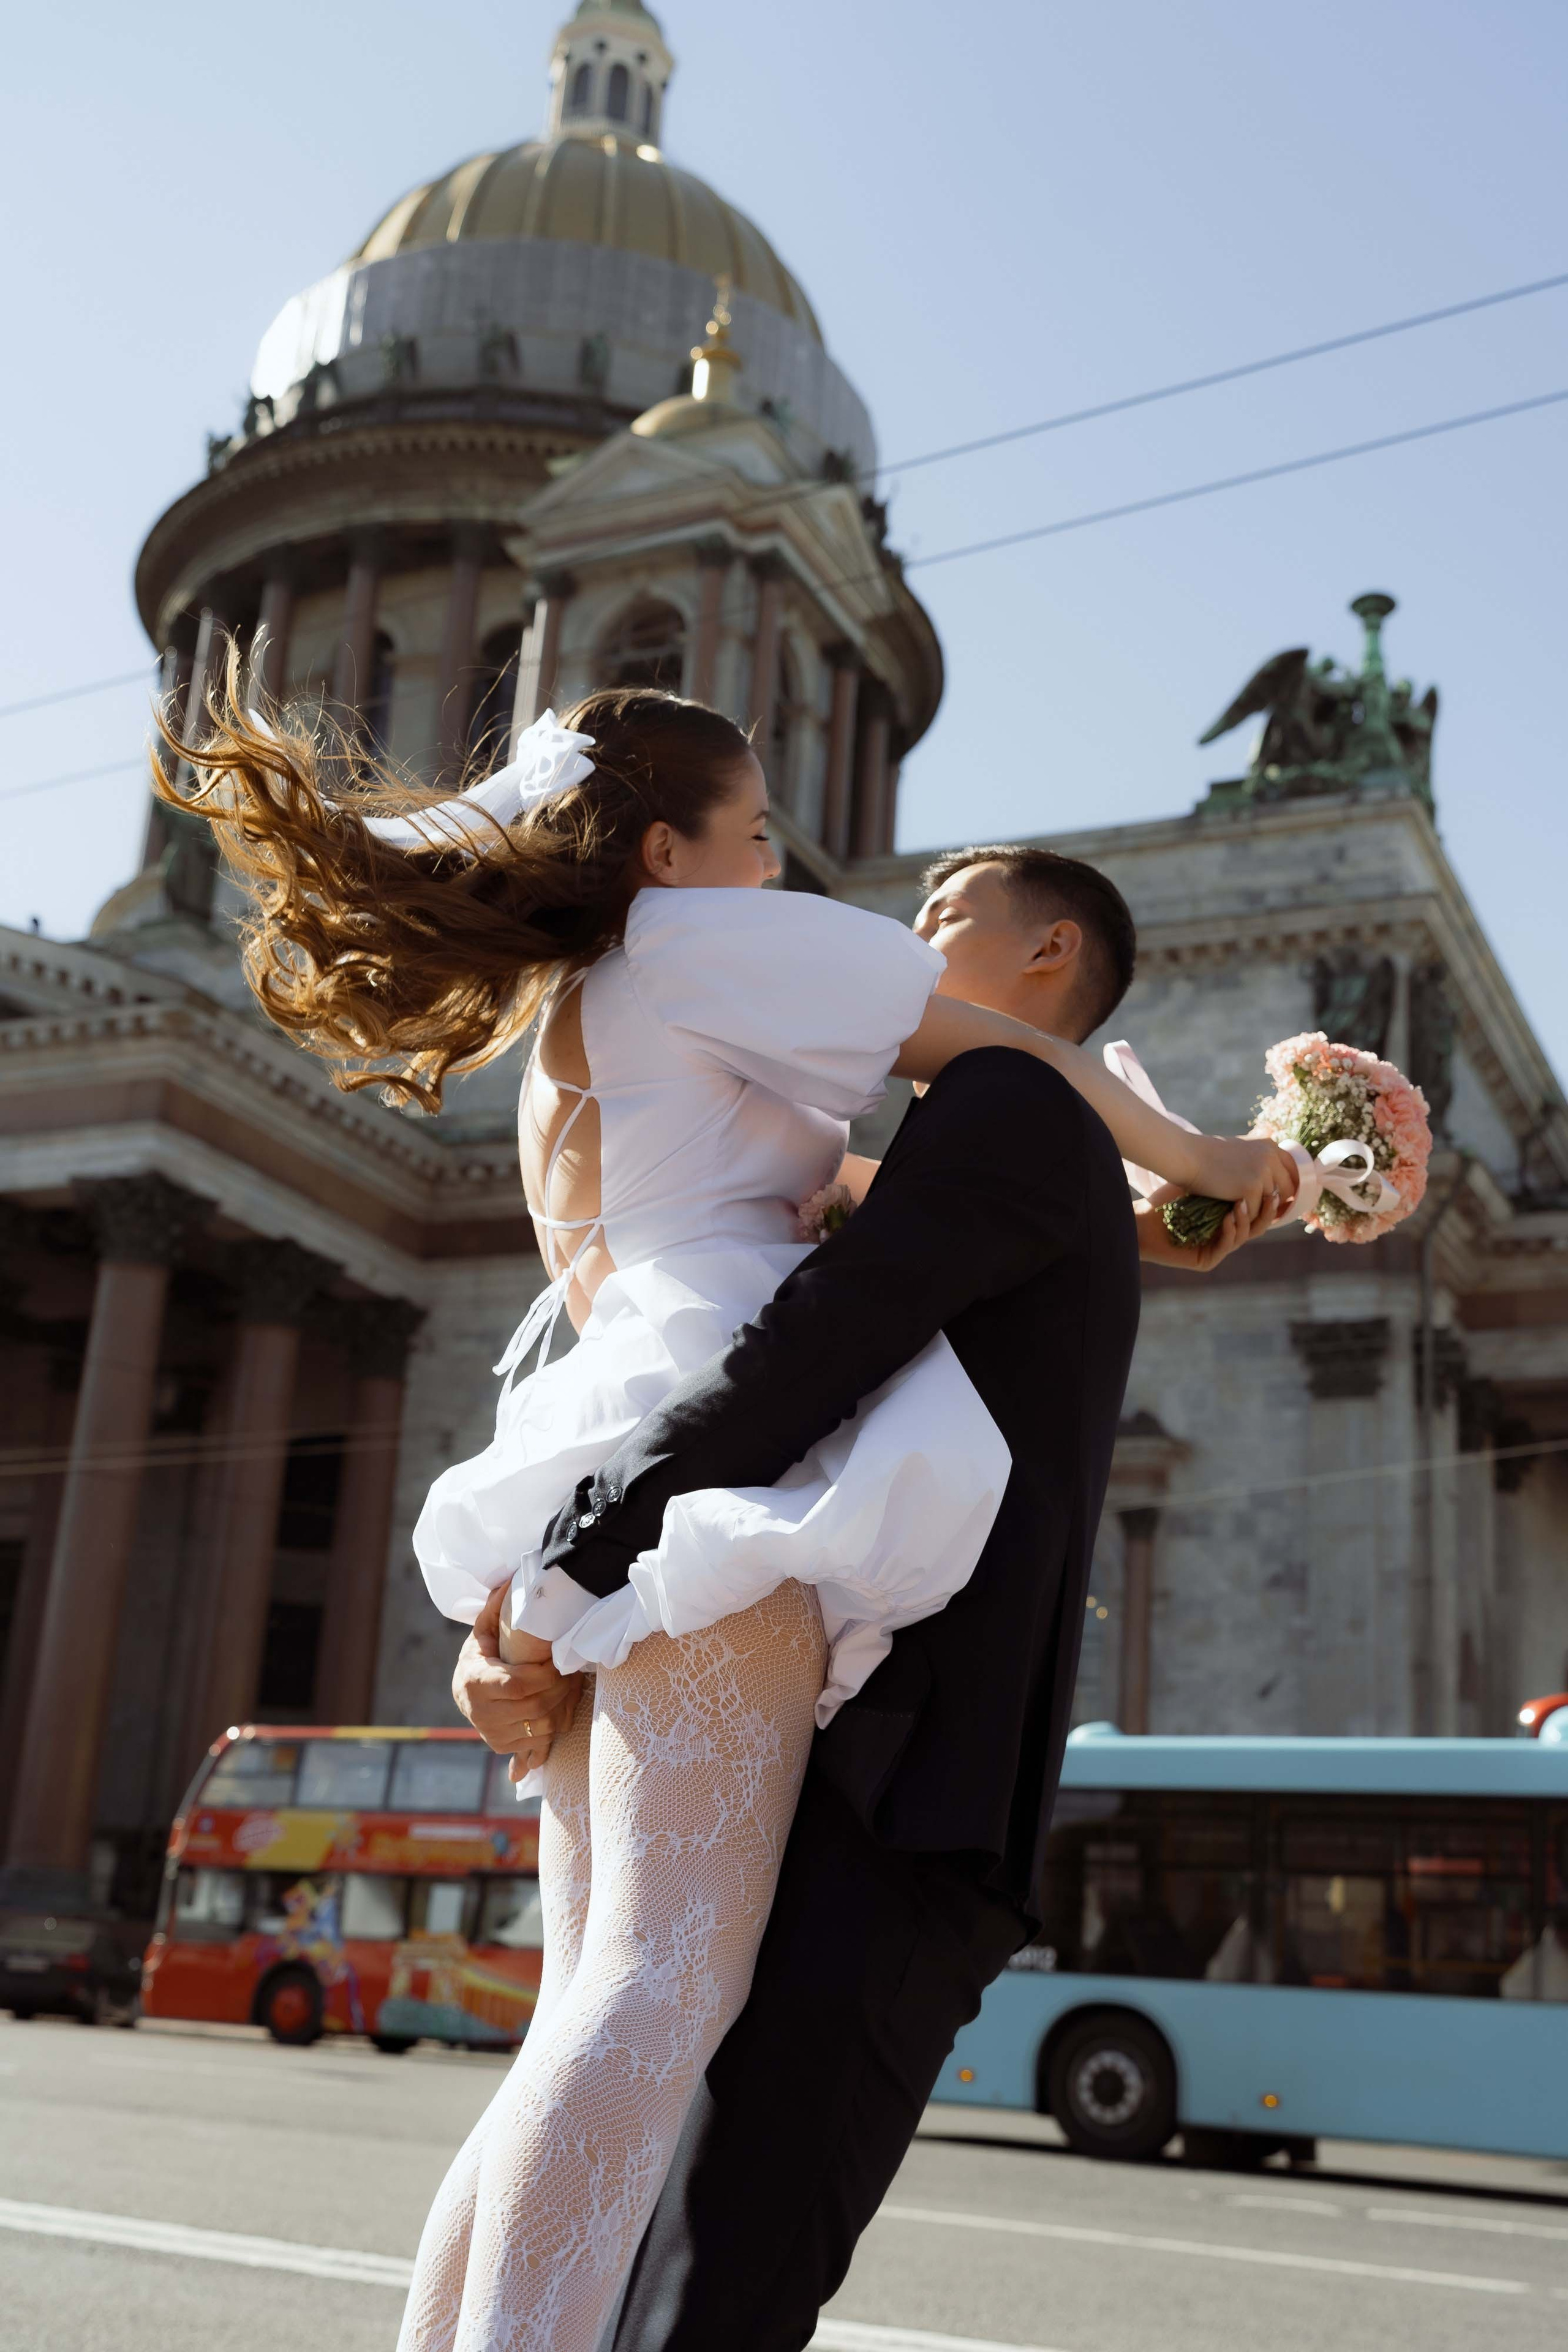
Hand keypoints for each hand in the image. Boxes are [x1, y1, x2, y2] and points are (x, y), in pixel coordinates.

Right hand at [452, 1586, 582, 1780]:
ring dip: (562, 1707)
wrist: (463, 1690)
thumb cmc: (480, 1654)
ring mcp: (491, 1732)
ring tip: (568, 1687)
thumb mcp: (483, 1630)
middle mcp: (480, 1711)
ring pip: (540, 1727)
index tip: (555, 1661)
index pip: (518, 1683)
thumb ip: (496, 1608)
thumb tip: (510, 1580)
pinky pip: (538, 1742)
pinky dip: (554, 1725)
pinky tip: (557, 1706)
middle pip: (535, 1705)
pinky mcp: (501, 1745)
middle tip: (571, 1672)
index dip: (544, 1674)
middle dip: (560, 1689)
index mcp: (475, 1681)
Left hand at [1134, 1184, 1286, 1270]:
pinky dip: (1229, 1231)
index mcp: (1230, 1218)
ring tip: (1240, 1204)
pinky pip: (1225, 1246)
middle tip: (1270, 1195)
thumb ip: (1228, 1175)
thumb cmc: (1168, 1199)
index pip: (1257, 1212)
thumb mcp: (1204, 1183)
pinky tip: (1227, 1219)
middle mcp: (1227, 1235)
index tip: (1274, 1183)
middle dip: (1266, 1211)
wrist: (1141, 1219)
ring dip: (1245, 1219)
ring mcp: (1218, 1249)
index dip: (1268, 1201)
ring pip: (1245, 1236)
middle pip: (1258, 1226)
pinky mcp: (1206, 1260)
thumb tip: (1257, 1154)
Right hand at [1181, 1133, 1298, 1223]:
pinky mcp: (1252, 1188)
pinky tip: (1229, 1211)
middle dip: (1277, 1202)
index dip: (1286, 1186)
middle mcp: (1271, 1156)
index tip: (1280, 1200)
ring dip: (1257, 1209)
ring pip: (1270, 1202)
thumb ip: (1257, 1159)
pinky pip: (1254, 1211)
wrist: (1186, 1156)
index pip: (1291, 1170)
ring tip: (1243, 1211)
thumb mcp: (1239, 1150)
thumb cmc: (1205, 1154)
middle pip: (1287, 1188)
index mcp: (1269, 1145)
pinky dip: (1242, 1214)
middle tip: (1264, 1213)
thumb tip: (1272, 1183)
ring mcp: (1263, 1172)